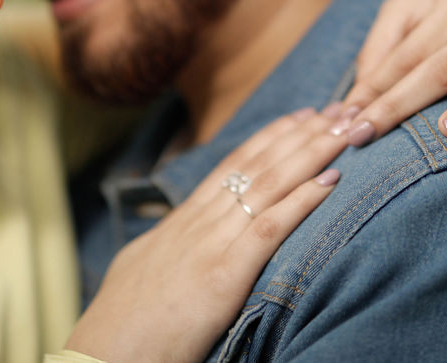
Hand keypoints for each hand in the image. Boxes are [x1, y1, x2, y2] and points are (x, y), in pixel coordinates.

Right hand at [65, 107, 347, 362]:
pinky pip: (270, 228)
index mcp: (181, 223)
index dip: (271, 138)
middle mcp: (198, 224)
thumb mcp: (144, 271)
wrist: (99, 358)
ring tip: (347, 128)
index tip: (301, 115)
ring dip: (313, 152)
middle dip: (302, 133)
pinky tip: (333, 179)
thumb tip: (179, 240)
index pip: (233, 166)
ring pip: (269, 185)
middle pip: (259, 165)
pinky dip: (304, 200)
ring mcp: (209, 246)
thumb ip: (170, 249)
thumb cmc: (123, 327)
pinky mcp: (222, 276)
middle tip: (340, 107)